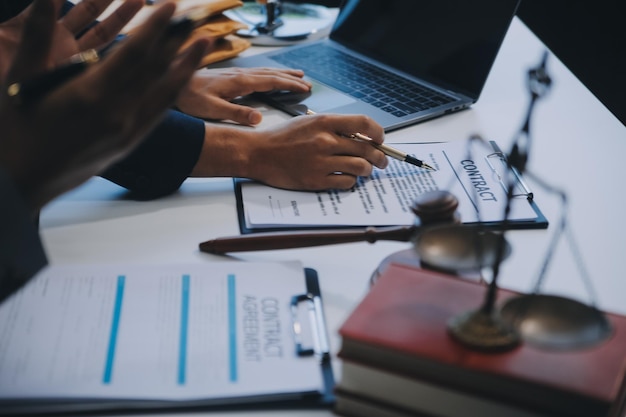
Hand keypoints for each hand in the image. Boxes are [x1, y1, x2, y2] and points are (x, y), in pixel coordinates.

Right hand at [0, 1, 208, 209]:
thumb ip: (38, 36)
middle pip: (156, 70)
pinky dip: (172, 92)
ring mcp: (126, 132)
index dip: (156, 27)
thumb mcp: (20, 79)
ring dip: (186, 66)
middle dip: (178, 41)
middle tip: (197, 19)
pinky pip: (158, 113)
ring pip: (164, 93)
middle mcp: (117, 114)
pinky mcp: (127, 144)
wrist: (21, 183)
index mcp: (92, 95)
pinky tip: (180, 81)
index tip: (172, 6)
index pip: (135, 52)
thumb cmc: (14, 132)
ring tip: (203, 46)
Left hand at [175, 66, 311, 124]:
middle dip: (290, 78)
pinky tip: (269, 76)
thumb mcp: (212, 110)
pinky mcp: (229, 76)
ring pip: (264, 71)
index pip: (271, 81)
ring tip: (296, 74)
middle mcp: (239, 75)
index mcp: (239, 82)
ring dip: (282, 73)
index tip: (305, 87)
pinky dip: (268, 73)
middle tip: (307, 82)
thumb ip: (236, 113)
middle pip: (271, 74)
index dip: (290, 84)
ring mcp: (234, 74)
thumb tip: (258, 118)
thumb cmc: (189, 98)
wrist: (173, 84)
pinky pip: (256, 73)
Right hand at [192, 113, 388, 189]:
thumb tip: (360, 136)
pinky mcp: (317, 180)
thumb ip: (334, 127)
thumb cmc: (282, 138)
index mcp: (324, 122)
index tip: (380, 138)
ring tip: (366, 170)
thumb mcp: (309, 122)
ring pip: (361, 167)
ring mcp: (322, 162)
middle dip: (380, 156)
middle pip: (367, 149)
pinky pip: (346, 182)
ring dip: (368, 170)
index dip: (378, 132)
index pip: (364, 123)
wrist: (259, 154)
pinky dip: (351, 181)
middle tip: (382, 160)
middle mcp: (326, 141)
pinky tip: (347, 178)